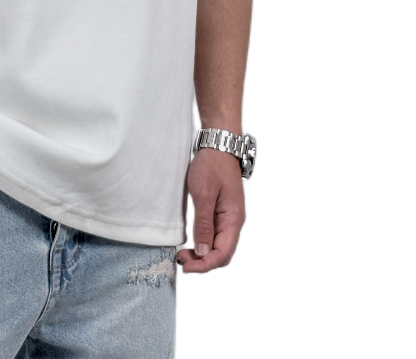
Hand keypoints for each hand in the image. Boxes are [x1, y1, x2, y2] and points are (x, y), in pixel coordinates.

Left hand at [177, 147, 245, 274]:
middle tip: (181, 260)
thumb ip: (204, 224)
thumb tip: (203, 252)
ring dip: (203, 255)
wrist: (219, 146)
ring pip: (219, 246)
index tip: (187, 268)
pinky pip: (216, 236)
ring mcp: (229, 218)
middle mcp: (234, 222)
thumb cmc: (211, 166)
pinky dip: (204, 244)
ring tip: (184, 254)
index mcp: (233, 220)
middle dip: (203, 263)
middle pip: (222, 254)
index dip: (205, 265)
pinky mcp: (222, 213)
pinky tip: (192, 243)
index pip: (223, 254)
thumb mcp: (203, 194)